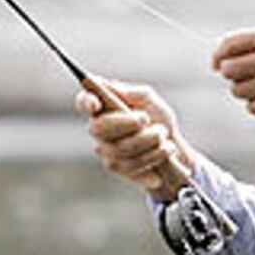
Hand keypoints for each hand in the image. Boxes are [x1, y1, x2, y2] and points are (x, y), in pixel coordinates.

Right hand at [74, 78, 195, 199]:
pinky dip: (154, 155)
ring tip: (163, 133)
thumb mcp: (150, 99)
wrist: (170, 144)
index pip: (84, 101)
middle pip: (98, 128)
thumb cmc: (156, 117)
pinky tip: (165, 149)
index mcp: (103, 105)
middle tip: (145, 119)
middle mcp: (98, 127)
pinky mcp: (116, 166)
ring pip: (119, 148)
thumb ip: (134, 92)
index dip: (85, 101)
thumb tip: (116, 88)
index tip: (94, 102)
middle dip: (124, 123)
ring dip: (148, 140)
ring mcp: (105, 149)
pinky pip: (131, 165)